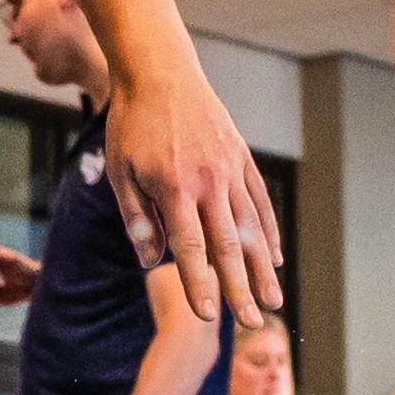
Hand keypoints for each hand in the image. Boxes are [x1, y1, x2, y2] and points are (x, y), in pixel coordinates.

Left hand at [97, 64, 281, 324]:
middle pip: (229, 245)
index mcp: (174, 188)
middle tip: (253, 322)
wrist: (160, 72)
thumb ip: (137, 218)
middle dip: (241, 288)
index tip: (210, 315)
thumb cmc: (131, 124)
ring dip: (263, 267)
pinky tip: (274, 256)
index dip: (201, 284)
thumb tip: (152, 261)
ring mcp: (229, 169)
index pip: (191, 248)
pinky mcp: (241, 157)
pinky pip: (259, 200)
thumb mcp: (120, 172)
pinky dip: (268, 230)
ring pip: (251, 227)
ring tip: (273, 300)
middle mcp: (208, 182)